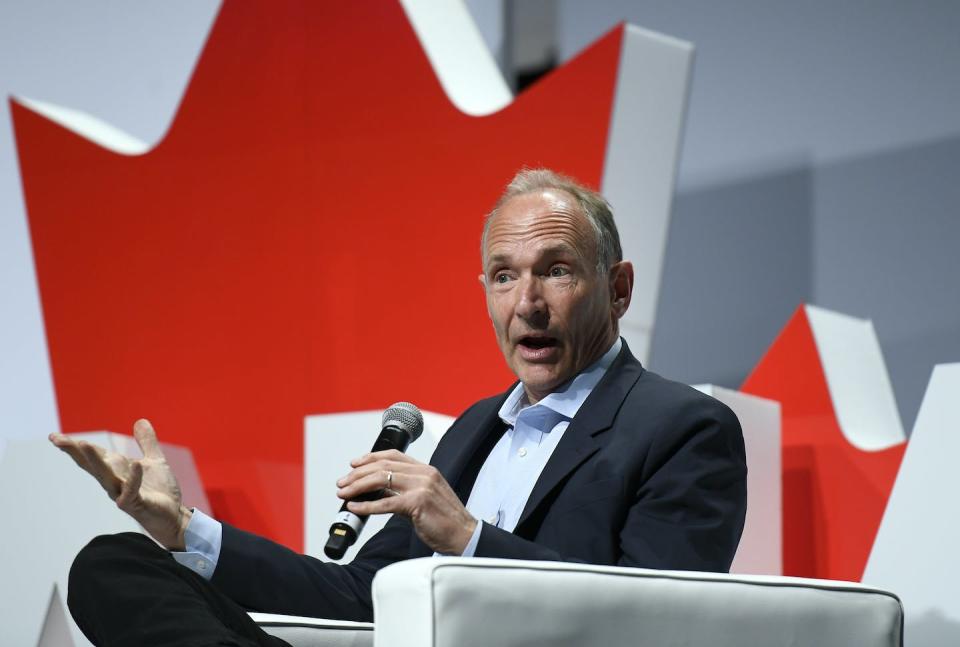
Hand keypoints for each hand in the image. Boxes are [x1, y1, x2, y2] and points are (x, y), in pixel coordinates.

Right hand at [49, 419, 190, 549]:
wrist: (174, 516)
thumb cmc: (160, 491)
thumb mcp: (155, 460)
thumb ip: (147, 442)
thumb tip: (140, 421)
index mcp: (117, 471)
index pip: (94, 456)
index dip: (75, 446)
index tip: (54, 436)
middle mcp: (115, 482)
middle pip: (92, 465)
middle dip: (75, 452)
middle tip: (56, 439)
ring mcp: (123, 494)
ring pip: (105, 477)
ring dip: (95, 461)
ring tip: (83, 444)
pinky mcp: (137, 505)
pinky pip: (132, 491)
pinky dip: (134, 478)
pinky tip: (136, 464)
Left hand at [337, 450, 476, 554]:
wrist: (464, 534)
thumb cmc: (446, 519)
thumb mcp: (424, 497)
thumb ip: (402, 491)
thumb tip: (377, 491)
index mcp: (426, 469)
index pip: (393, 456)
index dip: (370, 457)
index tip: (354, 464)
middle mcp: (424, 474)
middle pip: (383, 466)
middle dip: (358, 474)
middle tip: (342, 482)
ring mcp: (421, 487)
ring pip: (381, 480)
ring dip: (358, 486)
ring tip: (344, 493)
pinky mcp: (417, 503)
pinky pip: (385, 502)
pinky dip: (367, 505)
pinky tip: (355, 507)